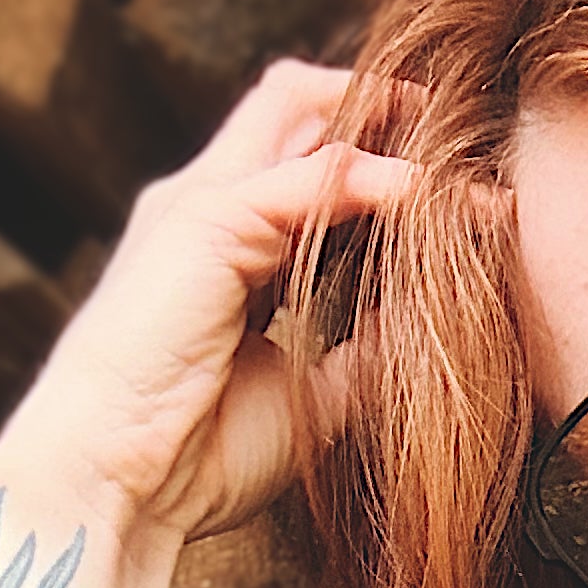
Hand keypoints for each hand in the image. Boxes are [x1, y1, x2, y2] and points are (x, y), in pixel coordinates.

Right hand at [0, 59, 417, 587]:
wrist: (114, 485)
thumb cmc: (195, 455)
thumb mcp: (310, 395)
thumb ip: (363, 351)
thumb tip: (426, 325)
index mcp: (225, 242)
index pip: (307, 158)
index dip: (382, 156)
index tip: (462, 185)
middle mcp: (210, 204)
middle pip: (299, 103)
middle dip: (385, 103)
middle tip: (469, 127)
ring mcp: (202, 203)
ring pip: (307, 118)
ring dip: (395, 133)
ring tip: (472, 164)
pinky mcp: (206, 222)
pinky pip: (311, 178)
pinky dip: (379, 181)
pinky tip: (433, 196)